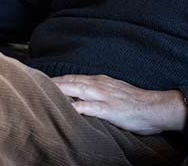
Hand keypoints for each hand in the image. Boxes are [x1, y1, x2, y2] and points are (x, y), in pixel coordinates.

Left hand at [51, 74, 186, 134]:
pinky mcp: (107, 109)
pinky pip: (86, 107)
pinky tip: (62, 109)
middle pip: (69, 81)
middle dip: (50, 82)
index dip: (56, 79)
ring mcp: (102, 96)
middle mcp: (99, 85)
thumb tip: (84, 98)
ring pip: (74, 90)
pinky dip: (73, 107)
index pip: (72, 78)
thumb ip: (99, 93)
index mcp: (100, 81)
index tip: (39, 80)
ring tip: (40, 91)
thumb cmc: (137, 104)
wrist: (156, 107)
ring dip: (57, 90)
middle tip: (31, 82)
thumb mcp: (116, 93)